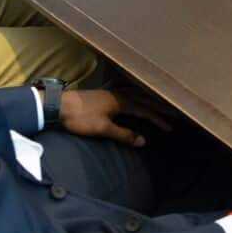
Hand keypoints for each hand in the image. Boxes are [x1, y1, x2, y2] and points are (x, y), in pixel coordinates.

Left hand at [58, 88, 173, 147]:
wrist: (58, 105)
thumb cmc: (80, 117)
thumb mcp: (103, 129)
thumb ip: (124, 134)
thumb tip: (143, 141)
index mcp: (121, 101)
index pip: (146, 110)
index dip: (159, 119)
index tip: (170, 127)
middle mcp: (119, 93)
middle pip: (144, 99)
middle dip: (159, 106)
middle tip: (174, 111)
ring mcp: (111, 91)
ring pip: (136, 93)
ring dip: (149, 98)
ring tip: (160, 101)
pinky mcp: (104, 93)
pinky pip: (127, 91)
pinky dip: (137, 94)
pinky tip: (135, 95)